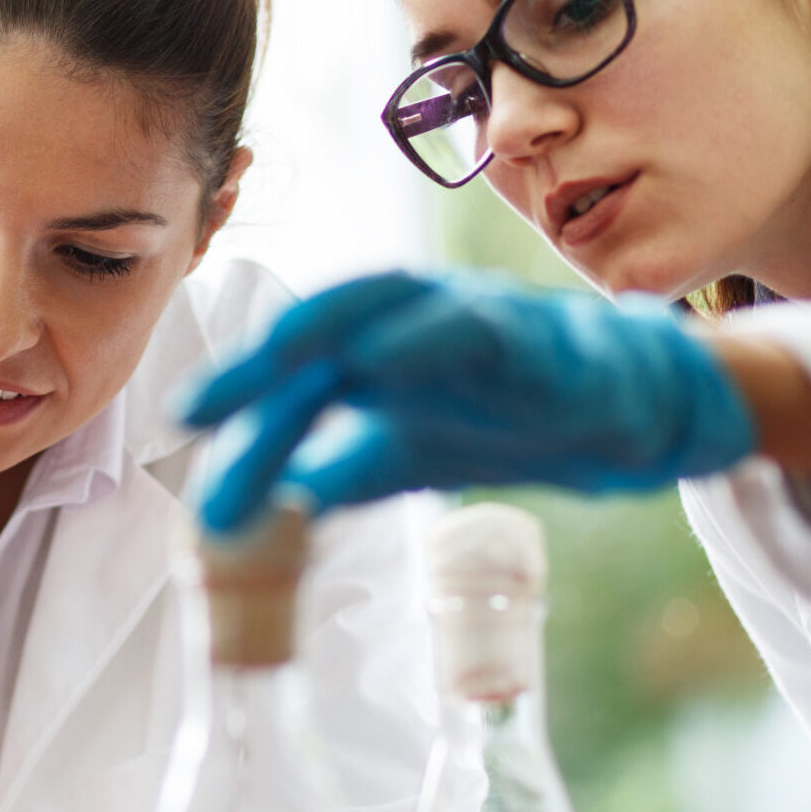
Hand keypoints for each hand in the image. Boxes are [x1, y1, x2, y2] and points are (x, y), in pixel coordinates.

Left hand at [181, 270, 756, 531]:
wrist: (630, 414)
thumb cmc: (513, 416)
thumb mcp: (410, 454)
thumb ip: (341, 472)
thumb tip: (267, 509)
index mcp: (379, 347)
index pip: (297, 371)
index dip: (238, 393)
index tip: (180, 428)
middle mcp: (413, 320)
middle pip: (323, 330)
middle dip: (258, 365)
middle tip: (197, 406)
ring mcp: (470, 318)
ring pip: (390, 303)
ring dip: (327, 325)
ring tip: (272, 355)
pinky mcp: (530, 336)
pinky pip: (473, 326)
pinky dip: (424, 337)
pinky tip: (380, 359)